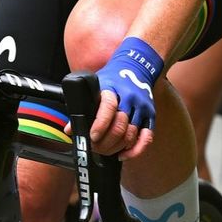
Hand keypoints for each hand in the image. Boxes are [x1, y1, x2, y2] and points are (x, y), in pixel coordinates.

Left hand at [90, 38, 162, 159]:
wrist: (136, 67)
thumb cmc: (112, 80)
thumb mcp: (95, 87)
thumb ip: (83, 108)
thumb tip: (70, 130)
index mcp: (112, 89)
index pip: (108, 107)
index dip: (100, 124)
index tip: (93, 137)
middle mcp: (129, 98)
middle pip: (120, 125)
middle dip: (107, 142)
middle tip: (95, 148)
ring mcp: (142, 108)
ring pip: (132, 134)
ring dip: (117, 147)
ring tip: (106, 151)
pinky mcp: (150, 116)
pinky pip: (146, 137)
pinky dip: (135, 150)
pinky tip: (123, 155)